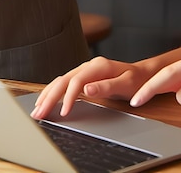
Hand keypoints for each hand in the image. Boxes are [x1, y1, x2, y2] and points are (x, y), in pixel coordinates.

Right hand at [31, 56, 150, 118]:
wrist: (143, 74)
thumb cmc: (136, 80)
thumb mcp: (126, 84)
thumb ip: (106, 86)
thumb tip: (86, 89)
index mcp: (98, 66)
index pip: (76, 81)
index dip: (68, 97)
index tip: (63, 113)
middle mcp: (89, 65)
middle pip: (64, 80)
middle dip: (50, 97)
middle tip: (39, 114)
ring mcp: (85, 70)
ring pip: (61, 80)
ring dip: (48, 95)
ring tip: (37, 109)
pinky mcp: (84, 76)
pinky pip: (65, 83)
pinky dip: (53, 92)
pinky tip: (46, 99)